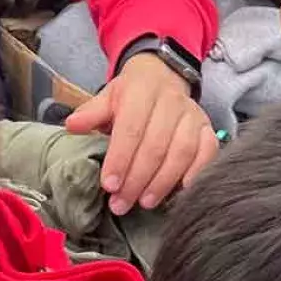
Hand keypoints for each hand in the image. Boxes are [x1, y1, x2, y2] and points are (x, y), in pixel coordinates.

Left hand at [65, 54, 219, 214]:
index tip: (109, 185)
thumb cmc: (132, 94)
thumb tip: (72, 125)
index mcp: (142, 91)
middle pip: (155, 145)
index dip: (120, 159)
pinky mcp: (208, 128)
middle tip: (121, 204)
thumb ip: (92, 113)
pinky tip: (180, 192)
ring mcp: (193, 115)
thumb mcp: (108, 97)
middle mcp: (171, 101)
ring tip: (145, 202)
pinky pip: (207, 153)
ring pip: (181, 152)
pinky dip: (196, 173)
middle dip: (137, 179)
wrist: (163, 76)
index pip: (131, 129)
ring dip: (163, 181)